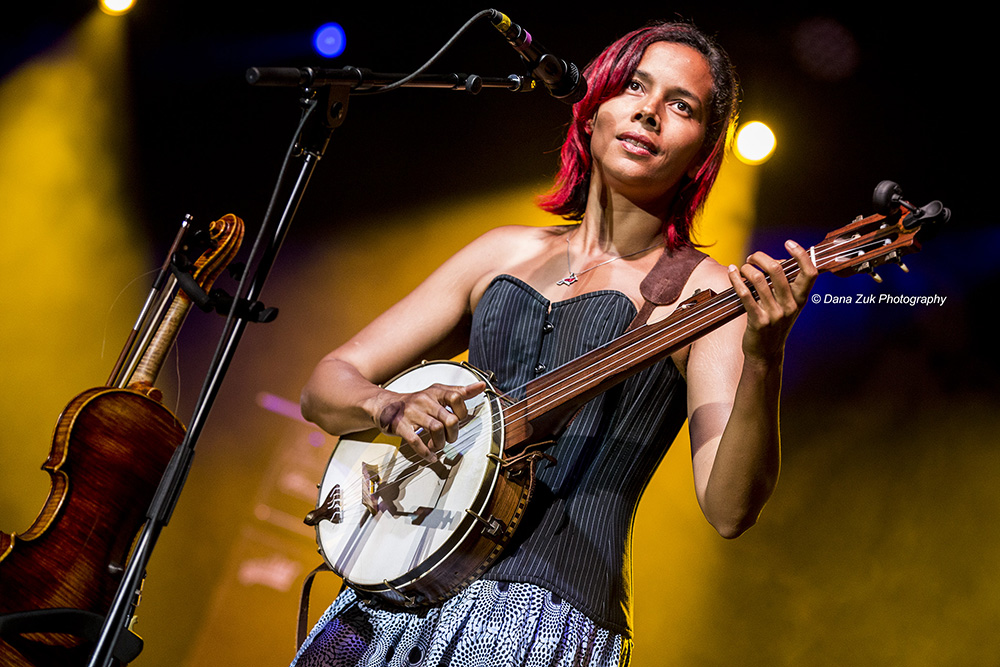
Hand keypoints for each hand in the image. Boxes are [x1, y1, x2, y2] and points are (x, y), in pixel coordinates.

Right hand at [372, 381, 486, 461]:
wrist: (385, 405)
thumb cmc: (416, 401)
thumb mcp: (437, 392)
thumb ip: (460, 391)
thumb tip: (482, 386)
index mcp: (435, 392)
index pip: (457, 397)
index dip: (462, 411)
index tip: (459, 419)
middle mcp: (424, 400)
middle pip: (450, 418)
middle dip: (453, 433)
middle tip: (450, 438)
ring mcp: (412, 413)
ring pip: (436, 430)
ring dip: (440, 443)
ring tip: (438, 445)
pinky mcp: (401, 426)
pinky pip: (416, 441)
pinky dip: (426, 452)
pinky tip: (430, 456)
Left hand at [729, 240, 816, 362]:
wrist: (766, 352)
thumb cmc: (775, 323)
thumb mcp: (787, 305)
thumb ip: (785, 285)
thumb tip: (775, 261)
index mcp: (801, 299)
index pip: (809, 273)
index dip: (801, 255)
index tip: (789, 243)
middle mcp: (790, 305)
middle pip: (778, 270)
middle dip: (761, 257)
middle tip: (752, 257)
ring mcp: (775, 314)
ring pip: (758, 280)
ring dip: (746, 268)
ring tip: (741, 268)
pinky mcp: (758, 321)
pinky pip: (745, 294)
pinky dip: (736, 279)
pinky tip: (732, 272)